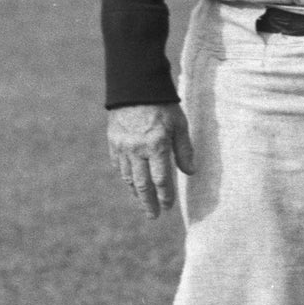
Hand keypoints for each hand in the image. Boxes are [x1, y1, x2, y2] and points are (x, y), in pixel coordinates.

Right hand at [107, 103, 195, 219]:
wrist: (135, 87)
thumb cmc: (163, 105)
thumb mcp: (180, 125)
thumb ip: (184, 150)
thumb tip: (191, 172)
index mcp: (156, 146)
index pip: (161, 180)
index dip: (166, 196)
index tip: (169, 207)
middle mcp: (137, 150)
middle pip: (142, 185)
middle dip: (148, 203)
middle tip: (153, 217)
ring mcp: (122, 147)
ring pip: (127, 177)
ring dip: (135, 192)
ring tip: (143, 202)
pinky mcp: (113, 142)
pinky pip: (118, 165)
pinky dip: (125, 176)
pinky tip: (130, 182)